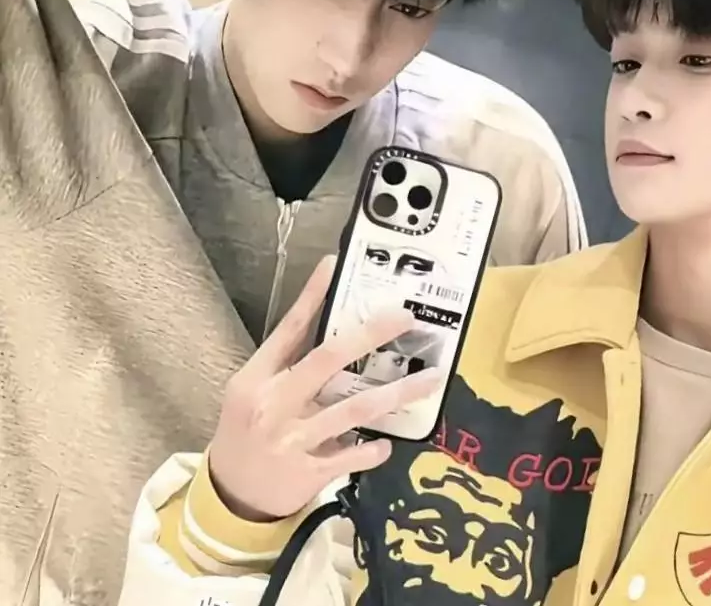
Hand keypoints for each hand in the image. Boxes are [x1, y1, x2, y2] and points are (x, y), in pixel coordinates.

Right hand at [208, 256, 439, 521]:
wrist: (230, 495)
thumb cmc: (246, 429)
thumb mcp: (254, 387)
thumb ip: (287, 357)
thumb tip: (327, 314)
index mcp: (257, 377)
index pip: (289, 329)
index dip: (312, 296)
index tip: (335, 266)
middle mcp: (274, 403)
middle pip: (327, 359)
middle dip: (370, 334)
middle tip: (406, 317)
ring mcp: (293, 439)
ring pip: (353, 408)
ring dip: (396, 393)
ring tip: (430, 378)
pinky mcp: (308, 472)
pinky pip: (350, 456)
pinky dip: (371, 449)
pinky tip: (389, 443)